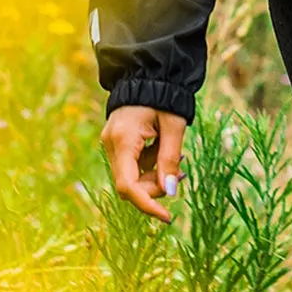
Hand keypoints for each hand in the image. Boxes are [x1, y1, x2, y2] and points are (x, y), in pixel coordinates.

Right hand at [102, 105, 187, 220]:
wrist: (150, 74)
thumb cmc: (165, 97)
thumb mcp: (174, 127)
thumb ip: (170, 160)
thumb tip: (169, 193)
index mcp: (123, 140)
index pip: (128, 186)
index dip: (147, 205)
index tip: (167, 216)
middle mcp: (111, 144)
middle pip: (129, 184)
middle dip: (154, 187)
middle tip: (180, 174)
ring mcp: (111, 143)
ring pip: (130, 177)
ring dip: (153, 176)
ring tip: (178, 158)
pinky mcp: (116, 142)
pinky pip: (131, 165)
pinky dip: (148, 166)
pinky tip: (163, 151)